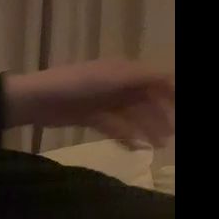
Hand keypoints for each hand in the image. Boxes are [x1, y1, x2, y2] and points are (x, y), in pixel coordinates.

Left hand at [5, 59, 174, 148]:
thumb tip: (172, 79)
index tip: (181, 111)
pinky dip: (126, 136)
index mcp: (124, 70)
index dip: (172, 94)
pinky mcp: (92, 117)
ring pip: (132, 116)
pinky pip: (115, 127)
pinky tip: (136, 148)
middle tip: (171, 137)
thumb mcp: (113, 77)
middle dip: (160, 116)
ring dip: (146, 129)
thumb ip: (144, 78)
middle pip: (146, 100)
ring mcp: (104, 102)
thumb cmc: (76, 84)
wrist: (37, 99)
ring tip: (158, 146)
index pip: (156, 79)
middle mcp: (118, 84)